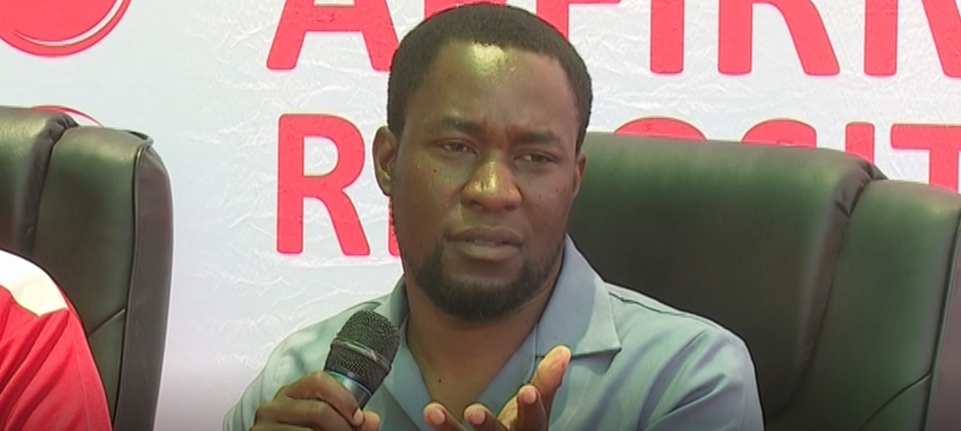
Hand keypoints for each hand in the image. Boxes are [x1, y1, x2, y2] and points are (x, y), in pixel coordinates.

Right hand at [252, 371, 380, 430]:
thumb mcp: (325, 425)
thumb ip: (350, 422)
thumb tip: (373, 420)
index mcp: (291, 393)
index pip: (319, 380)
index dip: (344, 398)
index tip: (358, 418)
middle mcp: (274, 406)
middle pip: (319, 409)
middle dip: (343, 427)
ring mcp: (264, 425)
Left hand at [423, 345, 571, 430]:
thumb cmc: (522, 429)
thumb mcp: (536, 410)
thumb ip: (547, 383)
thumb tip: (562, 351)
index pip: (535, 421)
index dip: (532, 407)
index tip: (526, 391)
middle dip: (488, 426)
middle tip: (473, 411)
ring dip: (449, 428)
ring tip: (431, 411)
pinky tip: (427, 414)